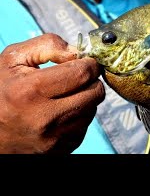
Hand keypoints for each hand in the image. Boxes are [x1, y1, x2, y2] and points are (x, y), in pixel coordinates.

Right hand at [0, 33, 105, 153]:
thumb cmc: (1, 90)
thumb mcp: (14, 59)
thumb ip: (48, 46)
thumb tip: (78, 52)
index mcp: (30, 91)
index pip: (83, 73)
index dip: (89, 63)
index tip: (85, 61)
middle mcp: (44, 118)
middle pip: (95, 92)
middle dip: (91, 80)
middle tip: (78, 77)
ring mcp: (53, 137)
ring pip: (92, 110)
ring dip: (85, 98)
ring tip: (63, 95)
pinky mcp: (59, 150)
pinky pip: (84, 127)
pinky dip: (77, 116)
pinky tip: (59, 112)